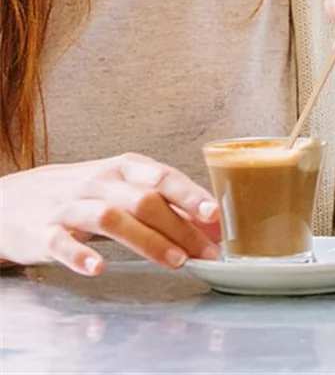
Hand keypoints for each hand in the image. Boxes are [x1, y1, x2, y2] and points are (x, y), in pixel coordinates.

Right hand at [0, 154, 221, 274]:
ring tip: (174, 261)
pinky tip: (98, 268)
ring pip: (110, 219)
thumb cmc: (83, 194)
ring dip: (146, 241)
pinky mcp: (42, 232)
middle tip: (204, 251)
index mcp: (124, 168)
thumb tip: (211, 223)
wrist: (15, 198)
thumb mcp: (123, 190)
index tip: (213, 213)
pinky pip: (61, 243)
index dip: (190, 194)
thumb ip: (164, 205)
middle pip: (143, 200)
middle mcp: (99, 183)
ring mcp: (70, 206)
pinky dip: (80, 256)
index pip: (162, 177)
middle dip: (179, 227)